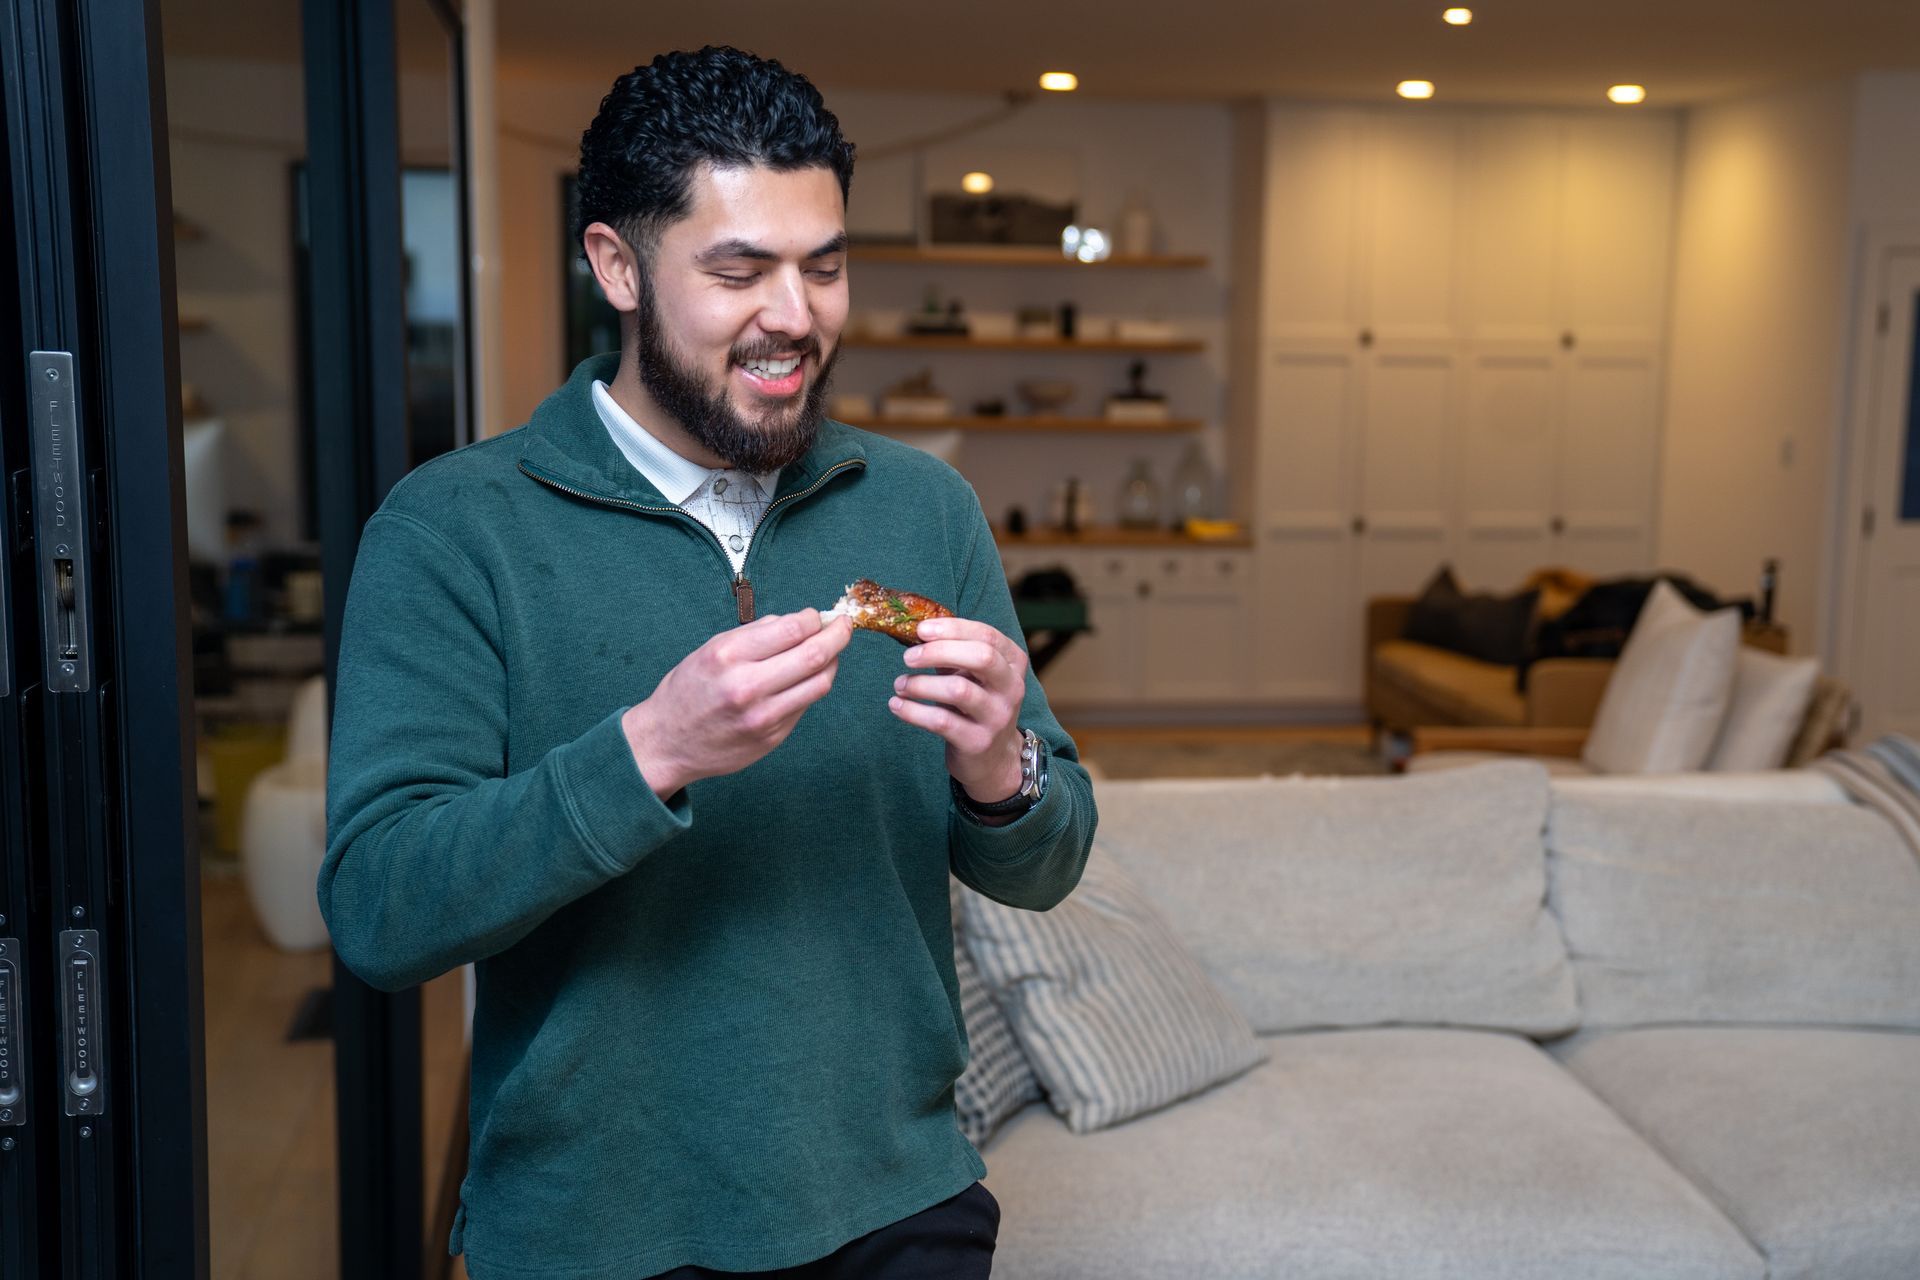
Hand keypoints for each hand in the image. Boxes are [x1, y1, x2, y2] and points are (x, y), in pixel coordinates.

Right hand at [623, 610, 851, 796]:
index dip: (815, 618)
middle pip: (815, 654)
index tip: (819, 615)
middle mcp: (748, 686)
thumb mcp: (711, 649)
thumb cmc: (688, 691)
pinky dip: (813, 685)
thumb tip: (798, 621)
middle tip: (845, 625)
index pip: (793, 628)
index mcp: (729, 656)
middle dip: (839, 634)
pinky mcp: (772, 737)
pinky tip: (808, 676)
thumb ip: (756, 634)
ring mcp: (763, 716)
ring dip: (833, 662)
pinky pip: (806, 704)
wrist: (667, 742)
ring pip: (820, 683)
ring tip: (831, 651)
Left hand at [888, 616, 1028, 803]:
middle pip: (981, 657)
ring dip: (921, 684)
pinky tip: (897, 705)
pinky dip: (913, 711)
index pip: (986, 635)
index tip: (921, 629)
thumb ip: (953, 651)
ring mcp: (997, 717)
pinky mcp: (977, 742)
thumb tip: (916, 630)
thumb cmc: (976, 704)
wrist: (994, 758)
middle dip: (939, 651)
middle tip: (908, 657)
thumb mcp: (973, 674)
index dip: (952, 629)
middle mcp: (1011, 688)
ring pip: (959, 690)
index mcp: (1012, 663)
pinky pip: (941, 721)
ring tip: (900, 685)